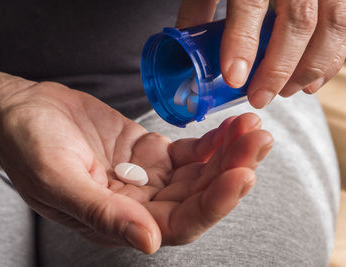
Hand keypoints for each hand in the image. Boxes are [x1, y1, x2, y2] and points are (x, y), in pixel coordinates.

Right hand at [0, 81, 272, 253]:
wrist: (21, 112)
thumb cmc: (28, 146)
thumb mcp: (58, 179)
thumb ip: (102, 213)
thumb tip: (148, 243)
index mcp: (117, 221)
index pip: (178, 223)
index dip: (213, 203)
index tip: (241, 174)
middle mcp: (138, 204)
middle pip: (198, 197)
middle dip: (232, 171)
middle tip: (258, 142)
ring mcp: (146, 177)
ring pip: (200, 174)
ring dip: (229, 154)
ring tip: (253, 129)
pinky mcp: (148, 152)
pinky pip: (189, 152)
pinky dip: (212, 142)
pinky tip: (230, 127)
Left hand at [177, 0, 345, 107]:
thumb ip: (200, 8)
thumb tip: (186, 54)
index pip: (250, 4)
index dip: (242, 43)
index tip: (234, 78)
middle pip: (298, 20)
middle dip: (279, 68)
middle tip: (259, 97)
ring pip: (332, 24)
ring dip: (310, 67)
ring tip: (286, 93)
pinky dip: (334, 58)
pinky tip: (312, 81)